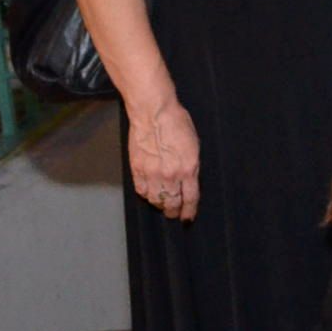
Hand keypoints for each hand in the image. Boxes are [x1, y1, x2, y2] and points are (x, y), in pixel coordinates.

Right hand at [126, 99, 201, 220]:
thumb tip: (189, 182)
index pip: (190, 198)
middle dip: (174, 211)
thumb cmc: (176, 123)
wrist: (154, 113)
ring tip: (162, 203)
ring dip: (159, 204)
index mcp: (188, 168)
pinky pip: (141, 190)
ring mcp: (152, 173)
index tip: (188, 218)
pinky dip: (146, 195)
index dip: (189, 211)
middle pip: (172, 202)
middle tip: (174, 213)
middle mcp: (170, 174)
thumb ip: (191, 166)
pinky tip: (149, 193)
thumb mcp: (194, 145)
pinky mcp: (137, 169)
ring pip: (155, 200)